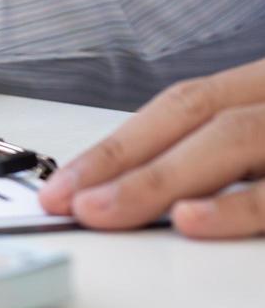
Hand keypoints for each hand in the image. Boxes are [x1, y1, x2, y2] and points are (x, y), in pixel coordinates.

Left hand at [40, 57, 264, 237]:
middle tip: (69, 202)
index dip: (116, 144)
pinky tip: (189, 219)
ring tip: (104, 211)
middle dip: (121, 160)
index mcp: (262, 88)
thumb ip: (218, 155)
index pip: (180, 107)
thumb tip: (132, 189)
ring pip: (231, 139)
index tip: (62, 184)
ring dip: (158, 178)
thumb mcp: (262, 137)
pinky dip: (233, 206)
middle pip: (195, 116)